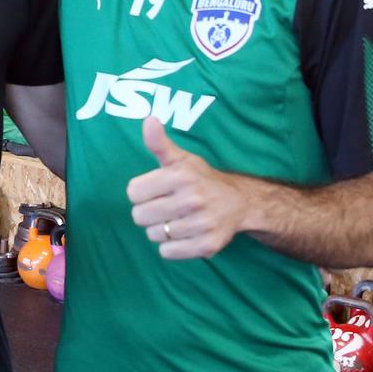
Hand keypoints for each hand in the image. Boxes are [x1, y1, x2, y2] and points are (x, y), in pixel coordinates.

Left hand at [127, 119, 245, 260]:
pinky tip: (184, 233)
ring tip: (178, 219)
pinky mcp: (207, 245)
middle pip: (140, 216)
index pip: (133, 192)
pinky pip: (168, 252)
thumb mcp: (180, 159)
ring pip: (153, 235)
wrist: (239, 203)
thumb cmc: (201, 179)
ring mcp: (201, 224)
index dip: (141, 192)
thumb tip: (148, 119)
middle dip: (148, 212)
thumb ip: (159, 143)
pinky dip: (171, 247)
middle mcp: (193, 199)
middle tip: (166, 207)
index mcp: (182, 175)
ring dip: (161, 230)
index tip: (156, 190)